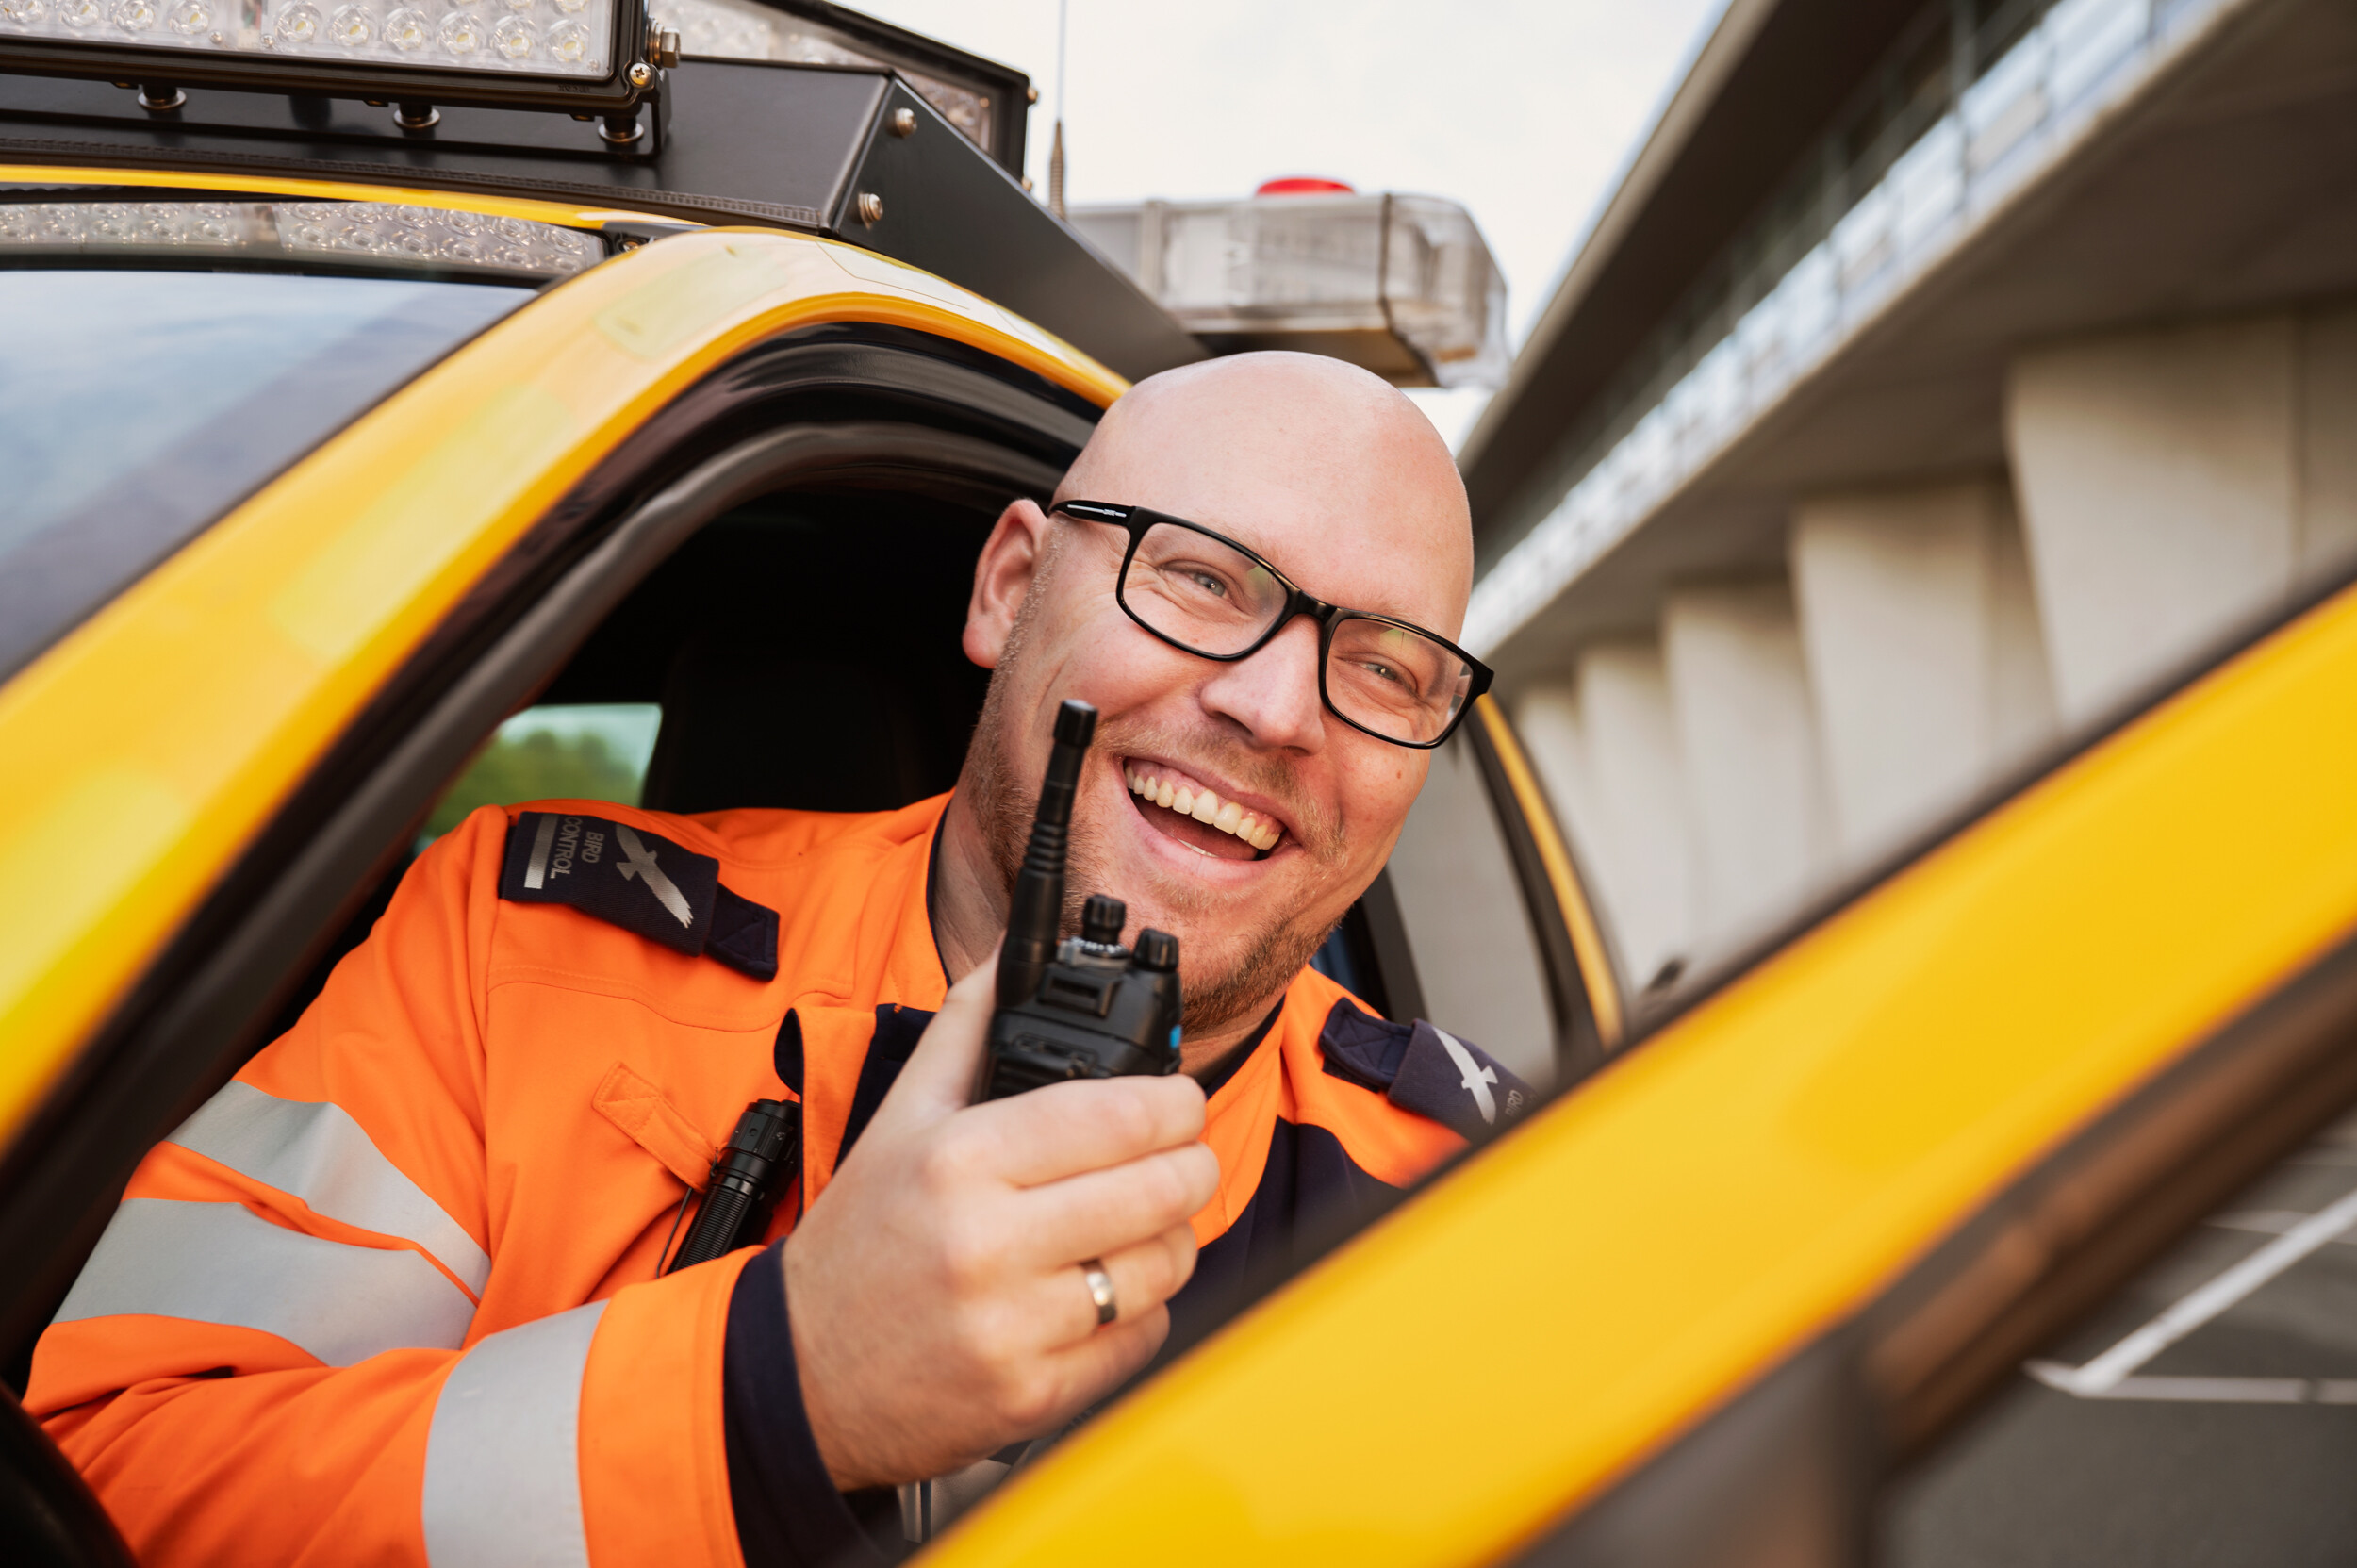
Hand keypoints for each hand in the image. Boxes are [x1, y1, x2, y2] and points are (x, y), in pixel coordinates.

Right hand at [781, 960, 1217, 1490]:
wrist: (799, 1373)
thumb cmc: (860, 1239)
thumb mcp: (900, 1118)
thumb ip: (966, 1026)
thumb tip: (1014, 954)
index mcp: (960, 1159)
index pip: (1122, 1114)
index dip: (1176, 1102)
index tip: (1179, 1102)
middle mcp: (987, 1242)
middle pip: (1162, 1188)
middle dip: (1190, 1165)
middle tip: (1179, 1159)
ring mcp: (1013, 1326)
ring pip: (1164, 1266)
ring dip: (1171, 1240)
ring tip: (1137, 1227)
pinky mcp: (1032, 1396)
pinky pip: (1141, 1338)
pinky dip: (1141, 1313)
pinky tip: (1102, 1291)